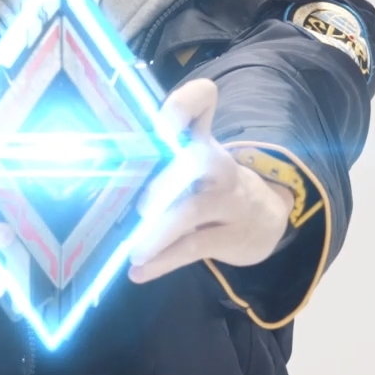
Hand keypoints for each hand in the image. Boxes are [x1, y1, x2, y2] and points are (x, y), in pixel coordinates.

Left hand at [128, 78, 293, 283]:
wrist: (265, 218)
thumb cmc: (214, 185)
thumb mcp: (196, 159)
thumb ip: (157, 152)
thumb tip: (109, 150)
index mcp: (203, 140)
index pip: (200, 103)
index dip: (183, 105)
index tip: (161, 121)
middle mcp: (218, 165)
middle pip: (196, 159)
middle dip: (164, 179)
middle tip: (141, 205)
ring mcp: (228, 201)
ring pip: (192, 210)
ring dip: (159, 231)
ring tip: (135, 251)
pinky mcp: (231, 236)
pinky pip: (195, 246)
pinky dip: (164, 260)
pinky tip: (139, 271)